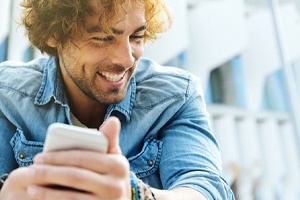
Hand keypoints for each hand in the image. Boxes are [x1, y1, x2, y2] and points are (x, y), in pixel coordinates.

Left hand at [0, 117, 131, 199]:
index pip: (83, 158)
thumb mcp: (113, 158)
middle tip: (31, 170)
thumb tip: (113, 119)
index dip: (58, 157)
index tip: (39, 157)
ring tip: (31, 187)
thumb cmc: (110, 174)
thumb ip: (110, 139)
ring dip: (47, 192)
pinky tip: (42, 199)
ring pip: (71, 196)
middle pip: (75, 176)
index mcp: (119, 165)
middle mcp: (116, 185)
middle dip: (49, 173)